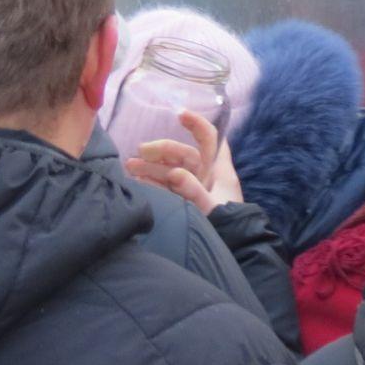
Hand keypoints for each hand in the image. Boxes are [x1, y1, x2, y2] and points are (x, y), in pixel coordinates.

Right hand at [126, 110, 242, 215]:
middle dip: (161, 151)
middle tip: (139, 152)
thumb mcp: (210, 208)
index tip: (180, 114)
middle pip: (184, 154)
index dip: (198, 124)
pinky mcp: (186, 201)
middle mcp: (207, 175)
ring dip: (151, 167)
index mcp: (219, 170)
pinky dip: (153, 182)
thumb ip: (194, 191)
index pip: (210, 138)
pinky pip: (167, 187)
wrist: (234, 249)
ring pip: (172, 170)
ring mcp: (195, 187)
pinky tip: (137, 181)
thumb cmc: (227, 226)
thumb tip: (175, 174)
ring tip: (129, 166)